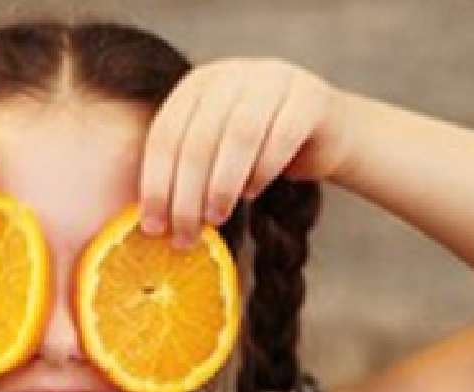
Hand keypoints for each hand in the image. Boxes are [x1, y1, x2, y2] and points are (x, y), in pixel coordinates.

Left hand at [139, 58, 355, 238]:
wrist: (325, 133)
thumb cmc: (257, 152)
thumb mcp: (214, 154)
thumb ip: (183, 172)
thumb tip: (149, 222)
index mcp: (198, 84)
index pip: (165, 134)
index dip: (156, 183)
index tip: (151, 227)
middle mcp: (232, 74)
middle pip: (198, 139)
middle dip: (186, 195)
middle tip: (184, 235)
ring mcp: (273, 80)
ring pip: (239, 136)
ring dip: (222, 185)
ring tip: (216, 219)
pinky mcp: (309, 97)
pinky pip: (281, 137)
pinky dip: (263, 169)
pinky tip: (252, 192)